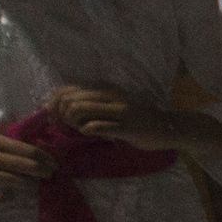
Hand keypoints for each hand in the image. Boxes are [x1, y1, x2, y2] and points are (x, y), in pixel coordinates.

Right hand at [0, 125, 50, 202]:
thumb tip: (27, 154)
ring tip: (34, 186)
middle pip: (25, 166)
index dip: (44, 158)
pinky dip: (6, 197)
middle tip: (50, 176)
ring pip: (13, 181)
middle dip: (42, 172)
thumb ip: (0, 146)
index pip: (26, 149)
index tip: (55, 163)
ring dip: (27, 185)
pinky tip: (10, 197)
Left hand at [48, 83, 221, 161]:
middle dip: (60, 114)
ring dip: (72, 123)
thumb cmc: (136, 119)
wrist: (166, 127)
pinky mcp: (126, 126)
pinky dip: (87, 130)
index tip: (56, 116)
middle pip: (70, 99)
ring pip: (79, 110)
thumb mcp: (112, 105)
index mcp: (105, 88)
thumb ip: (91, 104)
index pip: (68, 89)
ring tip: (78, 129)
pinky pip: (97, 126)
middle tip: (64, 126)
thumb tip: (60, 107)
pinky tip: (91, 133)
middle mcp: (111, 95)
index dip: (55, 102)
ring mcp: (119, 110)